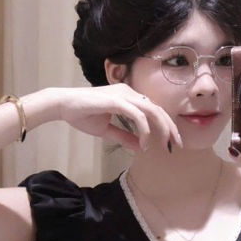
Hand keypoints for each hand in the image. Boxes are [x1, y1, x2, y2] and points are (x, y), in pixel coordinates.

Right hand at [50, 84, 182, 153]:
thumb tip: (141, 148)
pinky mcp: (116, 100)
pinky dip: (144, 129)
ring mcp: (123, 95)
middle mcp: (129, 92)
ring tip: (165, 144)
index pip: (154, 110)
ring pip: (152, 110)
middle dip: (170, 127)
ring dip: (162, 128)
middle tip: (177, 144)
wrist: (63, 106)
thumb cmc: (83, 115)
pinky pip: (138, 115)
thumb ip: (124, 136)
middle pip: (158, 109)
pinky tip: (144, 142)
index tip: (171, 142)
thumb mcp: (107, 130)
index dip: (165, 125)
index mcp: (129, 97)